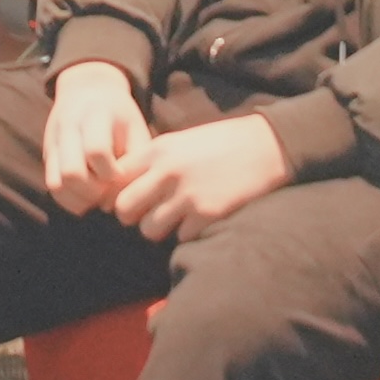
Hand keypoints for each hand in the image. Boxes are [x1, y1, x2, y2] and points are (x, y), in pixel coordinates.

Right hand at [39, 61, 149, 209]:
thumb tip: (126, 196)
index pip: (96, 150)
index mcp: (96, 114)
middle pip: (71, 173)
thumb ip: (136, 159)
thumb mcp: (136, 128)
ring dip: (80, 198)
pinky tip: (87, 195)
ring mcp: (53, 142)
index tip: (121, 173)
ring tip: (98, 194)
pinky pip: (52, 188)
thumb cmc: (120, 116)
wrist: (87, 90)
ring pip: (56, 185)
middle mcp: (68, 127)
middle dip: (94, 191)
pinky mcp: (46, 156)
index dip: (111, 172)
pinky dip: (70, 199)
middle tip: (109, 188)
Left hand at [107, 113, 292, 238]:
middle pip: (123, 209)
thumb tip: (122, 188)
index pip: (114, 178)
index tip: (125, 198)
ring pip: (149, 230)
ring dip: (159, 228)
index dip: (115, 192)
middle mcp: (166, 172)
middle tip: (146, 214)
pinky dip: (187, 233)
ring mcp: (187, 194)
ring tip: (174, 218)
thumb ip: (151, 162)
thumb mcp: (178, 142)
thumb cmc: (218, 144)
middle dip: (132, 217)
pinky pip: (181, 237)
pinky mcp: (208, 214)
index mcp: (156, 150)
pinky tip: (198, 219)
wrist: (265, 145)